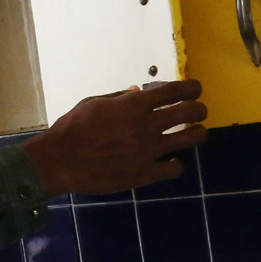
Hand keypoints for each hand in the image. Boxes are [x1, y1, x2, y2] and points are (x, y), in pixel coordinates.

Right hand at [21, 79, 206, 197]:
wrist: (61, 161)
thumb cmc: (73, 128)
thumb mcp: (94, 103)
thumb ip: (119, 97)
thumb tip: (137, 90)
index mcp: (134, 104)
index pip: (175, 90)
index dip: (192, 88)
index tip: (196, 89)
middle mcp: (146, 125)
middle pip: (190, 112)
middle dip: (199, 109)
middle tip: (198, 111)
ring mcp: (148, 151)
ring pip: (191, 138)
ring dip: (198, 133)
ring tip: (195, 134)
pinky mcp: (145, 174)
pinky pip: (175, 168)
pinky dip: (176, 163)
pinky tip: (170, 162)